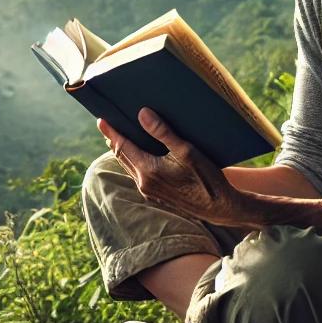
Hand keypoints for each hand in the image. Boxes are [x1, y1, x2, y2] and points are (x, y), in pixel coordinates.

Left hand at [98, 108, 256, 226]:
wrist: (220, 208)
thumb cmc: (206, 179)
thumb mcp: (187, 151)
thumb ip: (162, 132)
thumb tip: (142, 114)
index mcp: (148, 171)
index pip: (122, 146)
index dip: (111, 132)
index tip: (101, 119)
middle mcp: (144, 183)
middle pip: (122, 157)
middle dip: (115, 139)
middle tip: (108, 124)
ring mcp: (150, 192)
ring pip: (130, 166)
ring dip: (124, 151)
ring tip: (120, 136)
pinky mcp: (157, 196)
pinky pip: (138, 174)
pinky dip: (134, 161)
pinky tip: (140, 154)